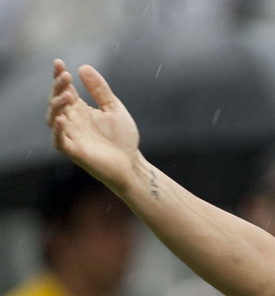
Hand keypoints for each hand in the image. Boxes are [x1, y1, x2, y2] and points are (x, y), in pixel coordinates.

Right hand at [47, 60, 140, 185]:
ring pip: (53, 118)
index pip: (64, 89)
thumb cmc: (122, 138)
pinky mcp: (74, 151)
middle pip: (56, 101)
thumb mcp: (114, 108)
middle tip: (65, 76)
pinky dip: (58, 130)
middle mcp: (71, 121)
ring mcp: (71, 136)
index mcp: (79, 109)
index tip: (59, 62)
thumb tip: (84, 67)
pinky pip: (59, 140)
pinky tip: (63, 119)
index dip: (59, 76)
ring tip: (67, 95)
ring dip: (57, 105)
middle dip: (57, 88)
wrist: (132, 164)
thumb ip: (100, 90)